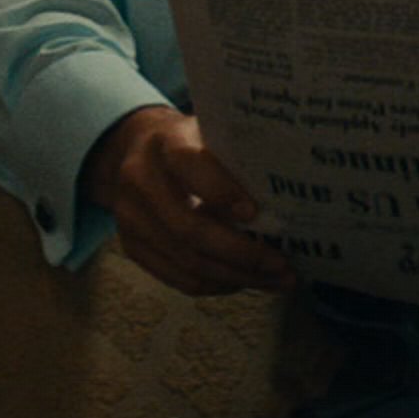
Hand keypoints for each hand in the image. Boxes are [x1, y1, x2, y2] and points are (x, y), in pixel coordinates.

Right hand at [83, 106, 293, 295]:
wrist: (135, 150)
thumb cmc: (190, 143)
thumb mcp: (211, 133)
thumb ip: (237, 157)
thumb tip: (289, 196)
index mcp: (166, 142)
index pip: (190, 165)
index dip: (222, 192)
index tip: (255, 213)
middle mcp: (139, 180)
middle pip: (189, 228)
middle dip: (240, 253)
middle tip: (280, 264)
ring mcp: (129, 217)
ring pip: (186, 261)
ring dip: (236, 277)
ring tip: (274, 280)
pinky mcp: (131, 246)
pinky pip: (177, 278)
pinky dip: (215, 284)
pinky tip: (244, 281)